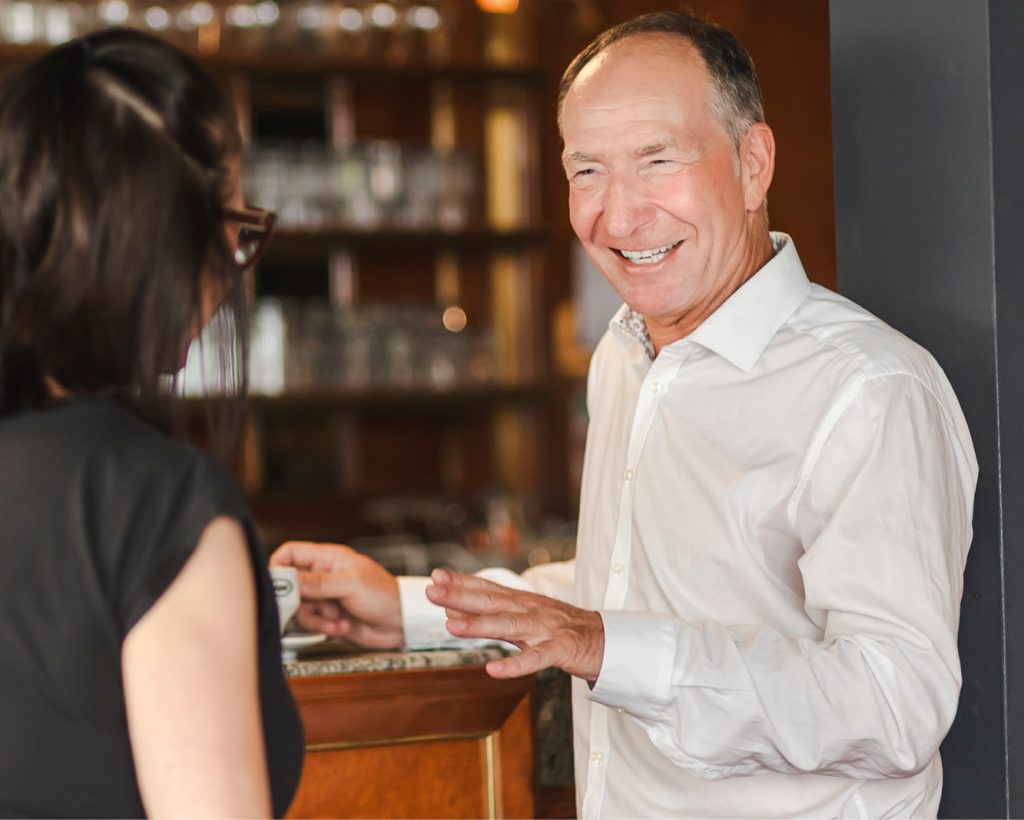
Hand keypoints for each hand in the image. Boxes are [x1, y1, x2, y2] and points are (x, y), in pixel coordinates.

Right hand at [269, 541, 402, 648]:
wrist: (402, 623)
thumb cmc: (386, 595)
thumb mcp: (351, 584)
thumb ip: (319, 582)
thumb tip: (288, 579)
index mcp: (328, 559)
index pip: (291, 554)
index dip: (279, 567)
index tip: (280, 586)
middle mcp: (323, 577)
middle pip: (290, 585)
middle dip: (298, 601)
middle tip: (311, 607)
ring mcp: (325, 598)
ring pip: (298, 608)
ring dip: (314, 618)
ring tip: (334, 618)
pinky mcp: (327, 617)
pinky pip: (311, 623)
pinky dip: (323, 628)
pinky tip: (341, 626)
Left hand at [426, 568, 603, 681]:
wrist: (607, 640)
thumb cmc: (560, 629)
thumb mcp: (522, 619)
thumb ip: (489, 615)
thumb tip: (450, 611)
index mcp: (521, 601)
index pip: (487, 588)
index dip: (461, 582)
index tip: (435, 576)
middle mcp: (531, 609)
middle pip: (491, 601)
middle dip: (460, 595)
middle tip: (432, 590)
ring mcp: (546, 628)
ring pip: (509, 625)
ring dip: (479, 625)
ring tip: (451, 626)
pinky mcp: (561, 649)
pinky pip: (536, 658)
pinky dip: (515, 664)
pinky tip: (494, 670)